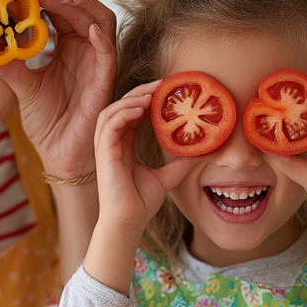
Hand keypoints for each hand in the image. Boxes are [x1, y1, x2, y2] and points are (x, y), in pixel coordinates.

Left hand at [0, 0, 116, 178]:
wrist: (59, 153)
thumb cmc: (48, 121)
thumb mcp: (23, 89)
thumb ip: (9, 69)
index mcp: (68, 47)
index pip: (63, 10)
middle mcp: (85, 50)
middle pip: (84, 8)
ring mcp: (97, 63)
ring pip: (102, 21)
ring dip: (82, 7)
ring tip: (58, 2)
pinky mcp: (104, 81)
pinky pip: (109, 54)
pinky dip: (102, 38)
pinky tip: (88, 28)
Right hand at [93, 82, 194, 236]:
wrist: (128, 222)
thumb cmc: (141, 203)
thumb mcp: (168, 177)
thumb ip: (181, 162)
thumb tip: (204, 152)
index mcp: (123, 147)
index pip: (131, 115)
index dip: (145, 101)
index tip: (165, 92)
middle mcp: (112, 144)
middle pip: (120, 107)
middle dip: (139, 93)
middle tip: (160, 84)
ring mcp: (105, 148)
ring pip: (111, 111)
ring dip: (130, 99)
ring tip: (151, 94)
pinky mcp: (103, 153)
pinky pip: (109, 124)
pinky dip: (123, 112)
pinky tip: (140, 108)